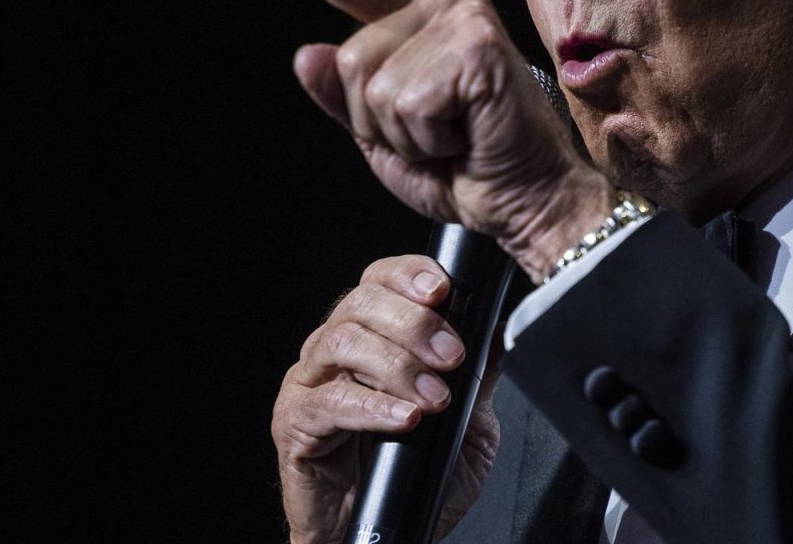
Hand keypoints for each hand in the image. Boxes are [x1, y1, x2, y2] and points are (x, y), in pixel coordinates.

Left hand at [249, 0, 612, 278]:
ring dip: (403, 132)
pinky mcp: (475, 45)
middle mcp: (445, 2)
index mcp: (421, 15)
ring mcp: (461, 18)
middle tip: (436, 134)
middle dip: (376, 117)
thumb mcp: (383, 135)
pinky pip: (406, 103)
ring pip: (373, 83)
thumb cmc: (465, 168)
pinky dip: (427, 138)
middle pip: (350, 57)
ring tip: (454, 134)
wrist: (526, 199)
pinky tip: (467, 135)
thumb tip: (307, 53)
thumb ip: (342, 95)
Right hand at [272, 256, 500, 543]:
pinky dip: (374, 406)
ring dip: (398, 364)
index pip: (382, 279)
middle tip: (452, 357)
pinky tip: (406, 419)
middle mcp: (335, 348)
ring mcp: (310, 382)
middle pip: (362, 301)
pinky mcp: (293, 422)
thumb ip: (480, 376)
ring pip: (343, 341)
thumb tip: (498, 330)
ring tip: (435, 398)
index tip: (444, 290)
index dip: (410, 274)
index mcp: (373, 334)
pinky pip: (330, 401)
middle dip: (414, 323)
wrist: (388, 533)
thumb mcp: (468, 423)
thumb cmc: (419, 475)